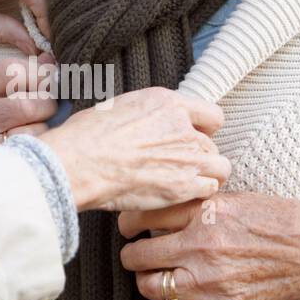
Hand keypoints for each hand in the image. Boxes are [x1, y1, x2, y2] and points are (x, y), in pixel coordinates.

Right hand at [0, 56, 57, 184]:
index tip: (49, 76)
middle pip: (31, 99)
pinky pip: (33, 152)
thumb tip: (46, 63)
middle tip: (50, 109)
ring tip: (39, 134)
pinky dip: (41, 151)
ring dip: (47, 129)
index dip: (37, 72)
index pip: (9, 70)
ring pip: (37, 126)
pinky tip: (32, 154)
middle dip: (48, 102)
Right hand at [41, 88, 230, 212]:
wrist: (79, 163)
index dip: (204, 129)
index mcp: (168, 104)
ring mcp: (186, 157)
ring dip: (207, 175)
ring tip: (187, 182)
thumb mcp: (120, 107)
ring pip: (220, 167)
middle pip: (212, 144)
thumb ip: (147, 114)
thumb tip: (149, 120)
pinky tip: (182, 195)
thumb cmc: (87, 136)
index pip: (212, 115)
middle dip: (199, 156)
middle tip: (179, 166)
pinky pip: (210, 189)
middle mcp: (184, 128)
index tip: (193, 138)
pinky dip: (200, 193)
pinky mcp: (182, 186)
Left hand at [116, 193, 299, 299]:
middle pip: (140, 254)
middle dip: (133, 254)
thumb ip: (201, 203)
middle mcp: (202, 246)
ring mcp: (211, 280)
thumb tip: (167, 206)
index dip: (129, 221)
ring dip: (144, 283)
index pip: (144, 215)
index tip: (129, 225)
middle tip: (136, 252)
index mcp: (206, 213)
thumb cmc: (285, 220)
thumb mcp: (239, 197)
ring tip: (150, 277)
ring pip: (151, 287)